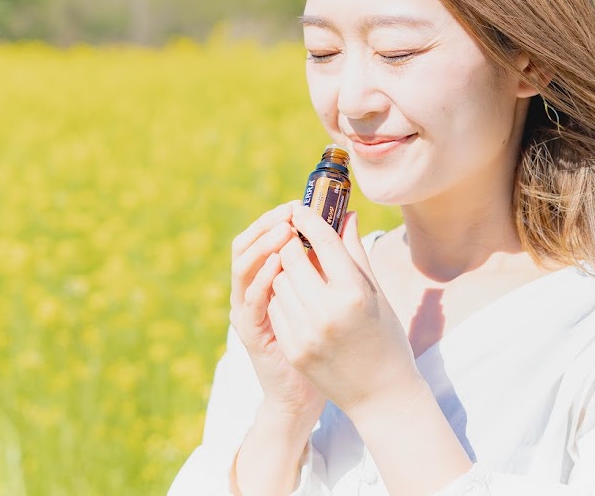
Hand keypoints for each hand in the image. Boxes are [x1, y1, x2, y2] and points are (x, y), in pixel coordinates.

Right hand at [229, 202, 326, 425]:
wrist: (316, 392)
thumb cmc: (330, 341)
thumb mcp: (334, 290)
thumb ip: (337, 255)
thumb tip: (350, 215)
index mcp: (270, 276)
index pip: (265, 235)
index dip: (279, 216)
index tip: (299, 202)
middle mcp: (254, 289)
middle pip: (247, 243)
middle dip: (268, 224)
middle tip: (289, 210)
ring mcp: (248, 310)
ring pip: (243, 266)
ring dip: (262, 245)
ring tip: (284, 229)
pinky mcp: (251, 331)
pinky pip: (250, 299)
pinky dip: (261, 277)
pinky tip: (277, 263)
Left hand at [268, 203, 423, 418]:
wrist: (381, 394)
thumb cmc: (385, 336)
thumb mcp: (376, 293)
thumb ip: (355, 252)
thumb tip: (346, 213)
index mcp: (354, 292)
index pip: (323, 241)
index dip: (309, 218)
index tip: (299, 207)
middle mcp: (328, 311)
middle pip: (291, 258)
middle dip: (292, 245)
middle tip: (298, 242)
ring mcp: (307, 332)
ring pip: (278, 281)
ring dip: (286, 273)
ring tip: (304, 278)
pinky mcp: (293, 349)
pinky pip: (274, 307)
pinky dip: (282, 299)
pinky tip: (299, 304)